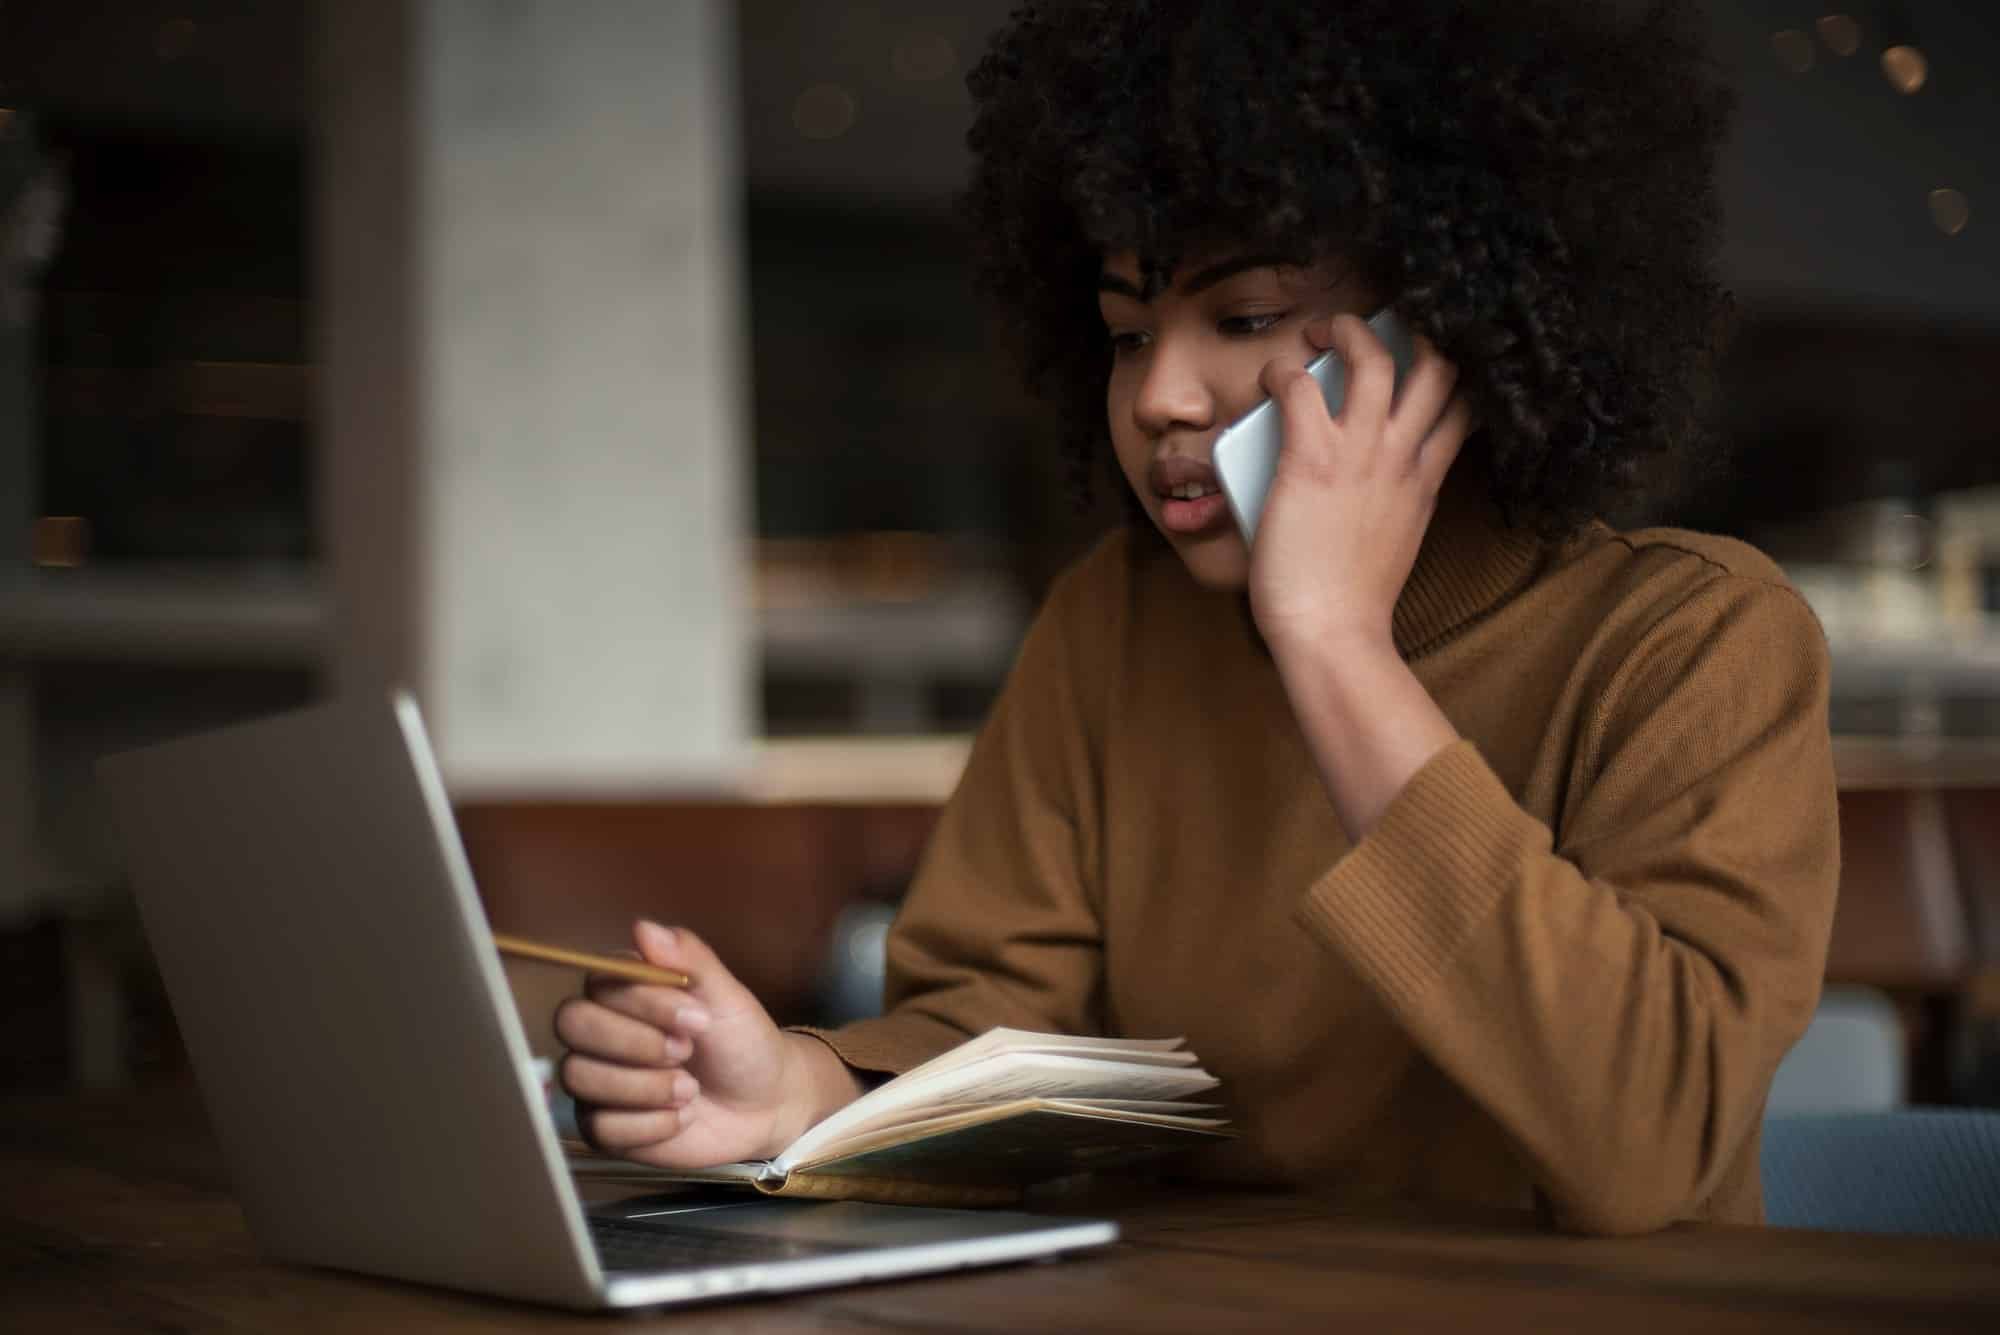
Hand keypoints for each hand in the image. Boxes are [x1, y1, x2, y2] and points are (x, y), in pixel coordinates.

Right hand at [554, 921, 860, 1167]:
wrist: (764, 1105)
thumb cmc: (742, 1042)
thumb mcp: (727, 997)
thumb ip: (688, 960)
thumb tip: (643, 926)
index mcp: (625, 990)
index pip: (600, 983)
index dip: (645, 1003)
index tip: (698, 1018)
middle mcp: (600, 1030)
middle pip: (571, 1024)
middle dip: (634, 1042)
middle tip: (686, 1052)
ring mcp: (597, 1078)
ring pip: (580, 1076)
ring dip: (645, 1087)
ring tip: (689, 1090)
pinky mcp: (604, 1125)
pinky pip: (600, 1126)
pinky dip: (650, 1126)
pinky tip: (681, 1118)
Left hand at [1246, 314, 1473, 658]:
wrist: (1333, 633)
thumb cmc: (1352, 603)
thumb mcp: (1397, 540)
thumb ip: (1392, 503)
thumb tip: (1364, 488)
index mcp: (1426, 479)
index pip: (1464, 407)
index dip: (1454, 371)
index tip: (1427, 358)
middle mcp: (1402, 456)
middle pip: (1436, 365)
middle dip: (1409, 331)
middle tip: (1369, 332)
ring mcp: (1360, 453)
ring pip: (1373, 358)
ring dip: (1346, 331)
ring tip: (1320, 332)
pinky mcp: (1312, 458)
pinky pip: (1298, 386)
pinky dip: (1281, 370)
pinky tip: (1269, 376)